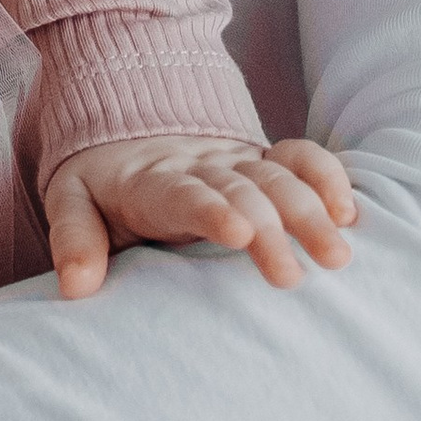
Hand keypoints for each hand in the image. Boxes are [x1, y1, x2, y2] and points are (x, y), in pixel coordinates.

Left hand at [45, 132, 358, 298]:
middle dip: (272, 229)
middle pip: (243, 191)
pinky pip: (300, 159)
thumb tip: (76, 288)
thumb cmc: (101, 184)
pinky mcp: (262, 161)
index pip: (183, 193)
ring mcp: (236, 161)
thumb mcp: (70, 203)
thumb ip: (74, 241)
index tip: (239, 234)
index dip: (212, 210)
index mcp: (151, 180)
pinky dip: (327, 178)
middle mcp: (201, 166)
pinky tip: (349, 213)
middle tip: (293, 278)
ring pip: (279, 178)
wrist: (127, 132)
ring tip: (336, 255)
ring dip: (311, 211)